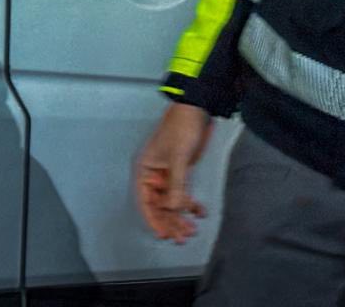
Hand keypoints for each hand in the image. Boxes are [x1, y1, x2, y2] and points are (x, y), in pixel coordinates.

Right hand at [134, 103, 212, 242]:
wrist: (197, 108)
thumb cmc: (181, 127)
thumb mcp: (178, 157)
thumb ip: (176, 184)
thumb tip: (174, 208)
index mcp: (144, 172)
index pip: (145, 202)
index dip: (153, 220)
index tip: (163, 234)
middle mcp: (153, 176)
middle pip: (160, 205)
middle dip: (171, 221)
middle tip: (182, 236)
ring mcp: (167, 175)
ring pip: (172, 202)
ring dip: (181, 216)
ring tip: (192, 230)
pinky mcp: (181, 172)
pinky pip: (183, 193)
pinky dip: (191, 203)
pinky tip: (200, 212)